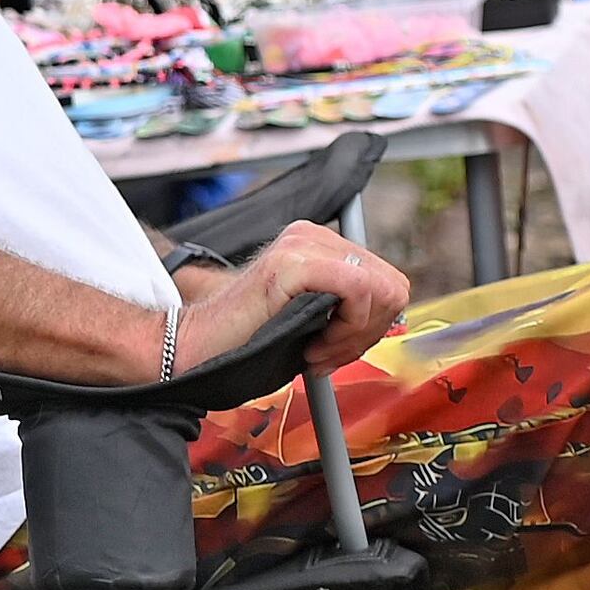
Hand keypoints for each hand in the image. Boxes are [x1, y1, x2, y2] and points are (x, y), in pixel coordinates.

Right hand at [174, 220, 408, 381]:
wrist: (197, 347)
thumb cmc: (248, 339)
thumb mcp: (310, 317)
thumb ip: (348, 308)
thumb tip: (391, 317)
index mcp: (317, 243)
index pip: (386, 281)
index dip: (374, 325)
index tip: (340, 348)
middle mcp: (311, 234)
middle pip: (392, 285)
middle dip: (370, 332)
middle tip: (329, 354)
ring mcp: (302, 243)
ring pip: (381, 289)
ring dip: (356, 334)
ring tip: (317, 351)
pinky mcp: (293, 262)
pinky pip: (358, 292)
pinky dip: (346, 329)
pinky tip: (312, 345)